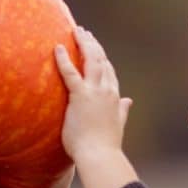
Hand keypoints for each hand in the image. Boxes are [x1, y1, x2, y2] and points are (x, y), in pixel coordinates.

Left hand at [53, 28, 139, 187]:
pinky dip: (64, 59)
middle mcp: (107, 90)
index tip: (94, 47)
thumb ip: (123, 110)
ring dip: (83, 43)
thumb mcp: (117, 124)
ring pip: (91, 60)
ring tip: (75, 31)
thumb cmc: (105, 145)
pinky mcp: (80, 96)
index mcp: (114, 97)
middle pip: (101, 60)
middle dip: (92, 44)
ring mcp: (95, 92)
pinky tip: (58, 47)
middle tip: (83, 32)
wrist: (99, 155)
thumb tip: (129, 101)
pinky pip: (70, 73)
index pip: (109, 71)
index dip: (102, 57)